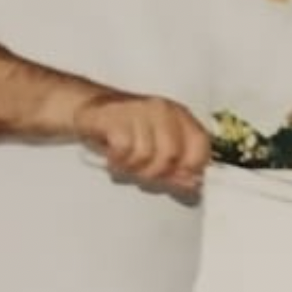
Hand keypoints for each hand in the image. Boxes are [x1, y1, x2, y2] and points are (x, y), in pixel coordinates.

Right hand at [73, 93, 212, 195]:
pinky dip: (117, 160)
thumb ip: (177, 167)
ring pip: (145, 156)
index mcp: (179, 115)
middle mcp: (162, 110)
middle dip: (154, 172)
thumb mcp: (156, 148)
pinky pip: (124, 150)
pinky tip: (113, 156)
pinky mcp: (116, 116)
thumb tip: (193, 183)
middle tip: (141, 170)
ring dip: (131, 167)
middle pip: (171, 155)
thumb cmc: (126, 131)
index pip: (201, 143)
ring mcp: (139, 111)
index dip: (192, 166)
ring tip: (124, 160)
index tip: (179, 177)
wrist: (90, 108)